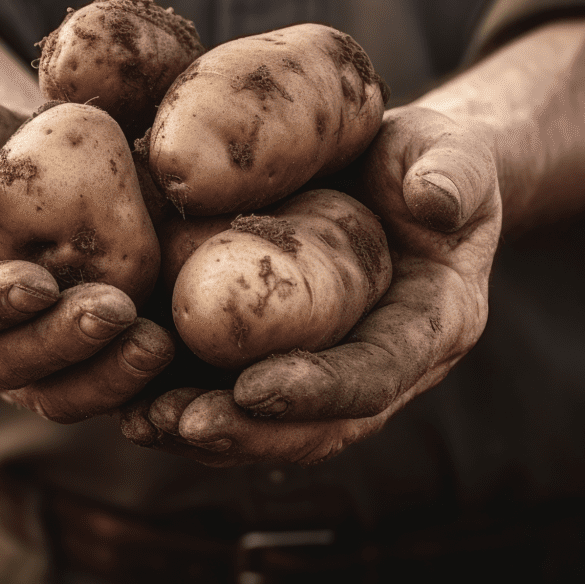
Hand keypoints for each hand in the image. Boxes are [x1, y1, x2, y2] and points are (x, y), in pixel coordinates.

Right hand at [0, 90, 174, 421]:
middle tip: (115, 312)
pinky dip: (134, 380)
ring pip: (55, 390)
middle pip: (4, 363)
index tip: (38, 283)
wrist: (14, 152)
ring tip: (155, 345)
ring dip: (105, 376)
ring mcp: (21, 347)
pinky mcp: (74, 350)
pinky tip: (175, 355)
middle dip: (60, 343)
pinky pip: (100, 382)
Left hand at [121, 106, 500, 465]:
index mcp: (431, 324)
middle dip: (249, 431)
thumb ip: (452, 171)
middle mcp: (381, 363)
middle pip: (317, 425)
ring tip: (142, 421)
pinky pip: (237, 394)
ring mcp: (331, 365)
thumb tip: (434, 201)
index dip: (319, 390)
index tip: (253, 387)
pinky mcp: (285, 353)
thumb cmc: (423, 159)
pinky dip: (186, 400)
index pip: (376, 375)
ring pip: (272, 425)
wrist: (394, 173)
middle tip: (181, 422)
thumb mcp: (451, 152)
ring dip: (208, 431)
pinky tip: (131, 395)